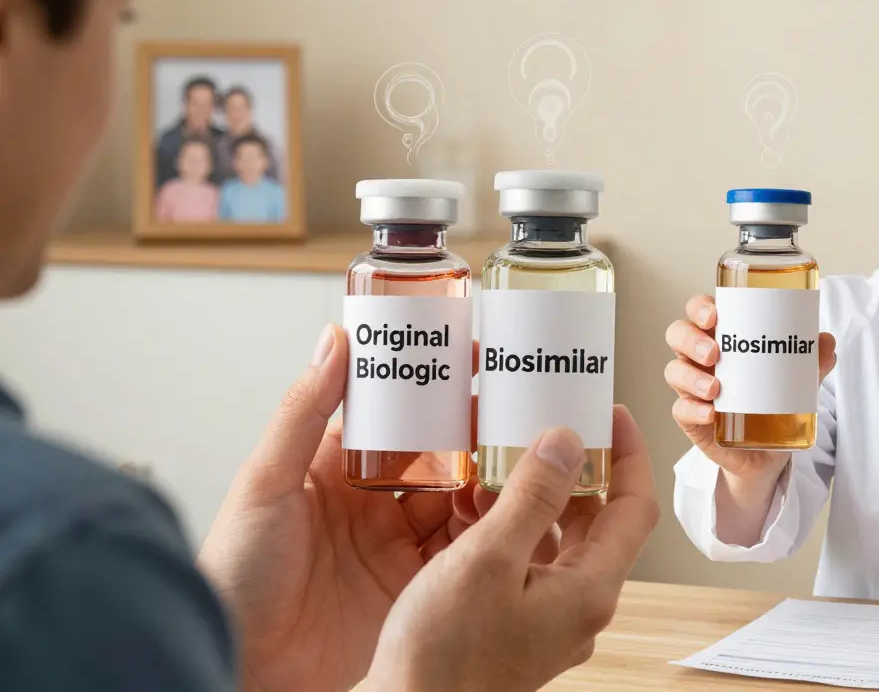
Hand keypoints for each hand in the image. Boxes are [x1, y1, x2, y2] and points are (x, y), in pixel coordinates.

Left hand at [197, 326, 510, 691]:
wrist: (245, 666)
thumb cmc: (234, 575)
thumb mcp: (266, 482)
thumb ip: (304, 412)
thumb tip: (334, 340)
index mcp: (332, 473)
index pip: (392, 419)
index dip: (430, 392)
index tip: (470, 361)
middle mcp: (368, 507)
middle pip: (435, 459)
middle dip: (473, 435)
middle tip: (514, 409)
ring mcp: (393, 549)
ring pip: (457, 503)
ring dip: (487, 482)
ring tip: (522, 458)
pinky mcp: (413, 590)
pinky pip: (461, 554)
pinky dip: (487, 534)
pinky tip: (510, 514)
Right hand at [366, 406, 659, 691]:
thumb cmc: (444, 655)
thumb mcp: (487, 559)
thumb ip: (532, 497)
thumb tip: (567, 441)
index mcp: (589, 591)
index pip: (635, 508)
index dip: (630, 455)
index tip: (611, 414)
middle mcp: (579, 608)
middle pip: (599, 524)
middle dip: (579, 471)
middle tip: (553, 427)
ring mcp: (550, 622)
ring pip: (559, 543)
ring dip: (539, 499)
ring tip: (503, 461)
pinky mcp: (518, 629)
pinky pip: (530, 565)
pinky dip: (513, 530)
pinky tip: (476, 510)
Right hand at [665, 294, 836, 484]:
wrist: (767, 452)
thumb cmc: (773, 402)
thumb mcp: (797, 380)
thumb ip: (811, 361)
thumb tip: (826, 342)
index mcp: (722, 338)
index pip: (699, 312)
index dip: (699, 307)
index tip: (715, 314)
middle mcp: (700, 359)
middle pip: (677, 335)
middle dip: (690, 339)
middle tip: (714, 352)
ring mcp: (692, 388)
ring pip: (674, 371)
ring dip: (691, 376)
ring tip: (715, 387)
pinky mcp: (691, 419)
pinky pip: (680, 410)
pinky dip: (693, 409)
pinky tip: (710, 413)